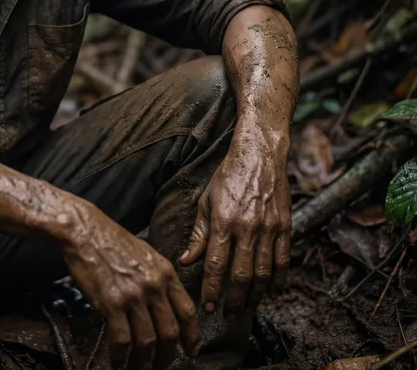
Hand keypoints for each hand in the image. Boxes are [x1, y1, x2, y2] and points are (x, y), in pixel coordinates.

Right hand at [61, 201, 199, 369]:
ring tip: (138, 368)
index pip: (187, 311)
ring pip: (148, 341)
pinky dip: (120, 356)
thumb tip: (164, 301)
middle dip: (168, 356)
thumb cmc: (111, 239)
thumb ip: (158, 276)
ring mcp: (134, 296)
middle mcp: (154, 286)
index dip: (192, 336)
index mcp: (165, 272)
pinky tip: (117, 361)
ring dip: (143, 361)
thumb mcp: (145, 252)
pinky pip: (122, 340)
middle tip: (161, 366)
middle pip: (170, 332)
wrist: (84, 231)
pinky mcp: (112, 303)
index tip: (191, 351)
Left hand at [178, 129, 290, 319]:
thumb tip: (185, 261)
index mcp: (223, 221)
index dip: (210, 289)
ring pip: (263, 273)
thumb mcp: (206, 202)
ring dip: (255, 296)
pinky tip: (270, 292)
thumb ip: (198, 234)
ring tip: (247, 308)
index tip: (206, 306)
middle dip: (234, 300)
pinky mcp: (285, 227)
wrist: (259, 155)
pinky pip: (283, 261)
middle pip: (241, 275)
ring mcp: (269, 228)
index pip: (214, 264)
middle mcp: (247, 227)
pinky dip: (277, 280)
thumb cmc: (227, 177)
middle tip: (228, 315)